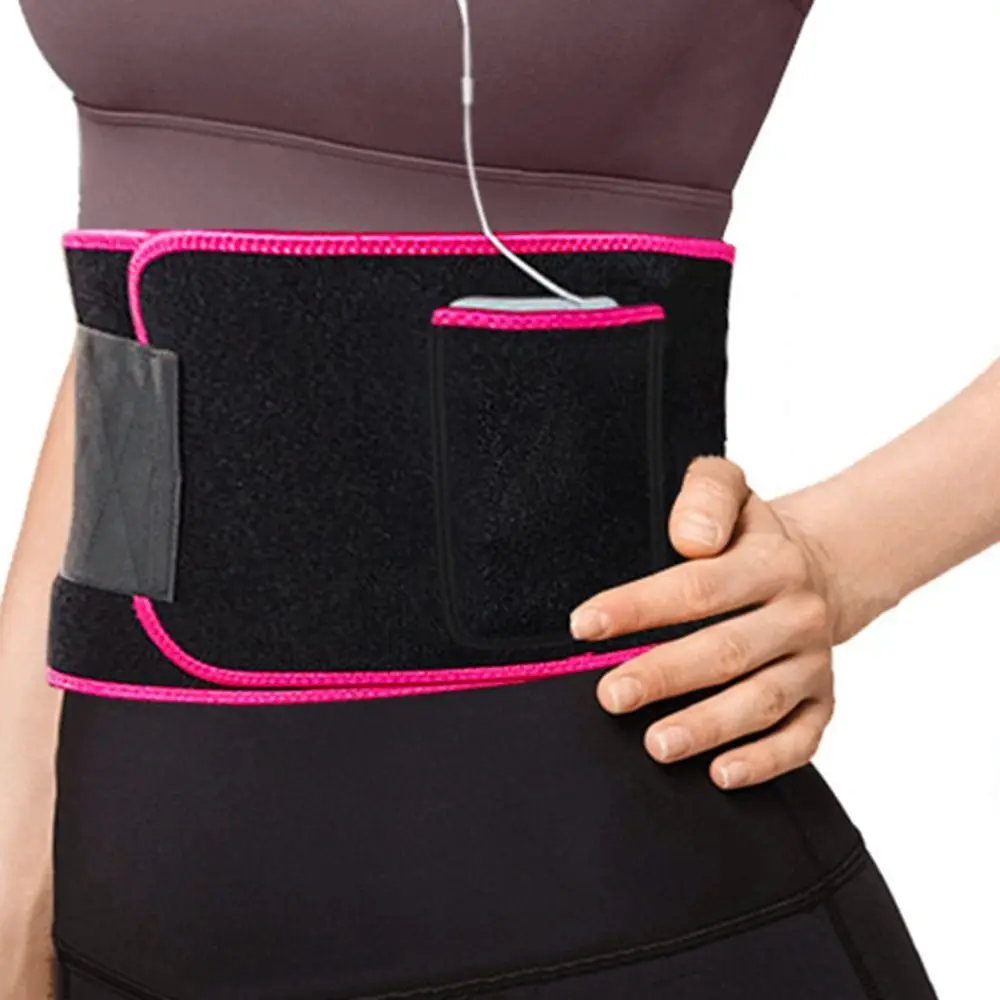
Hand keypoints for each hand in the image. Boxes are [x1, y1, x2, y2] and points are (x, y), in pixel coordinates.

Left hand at [570, 456, 841, 789]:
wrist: (820, 567)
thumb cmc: (750, 536)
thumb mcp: (730, 489)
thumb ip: (707, 496)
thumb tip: (691, 538)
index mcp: (771, 562)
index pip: (699, 586)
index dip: (639, 606)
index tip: (586, 625)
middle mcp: (797, 615)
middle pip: (727, 650)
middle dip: (666, 675)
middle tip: (611, 695)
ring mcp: (811, 663)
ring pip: (761, 702)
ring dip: (708, 726)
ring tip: (656, 744)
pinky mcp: (822, 702)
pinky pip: (801, 740)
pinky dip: (764, 762)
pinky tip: (720, 773)